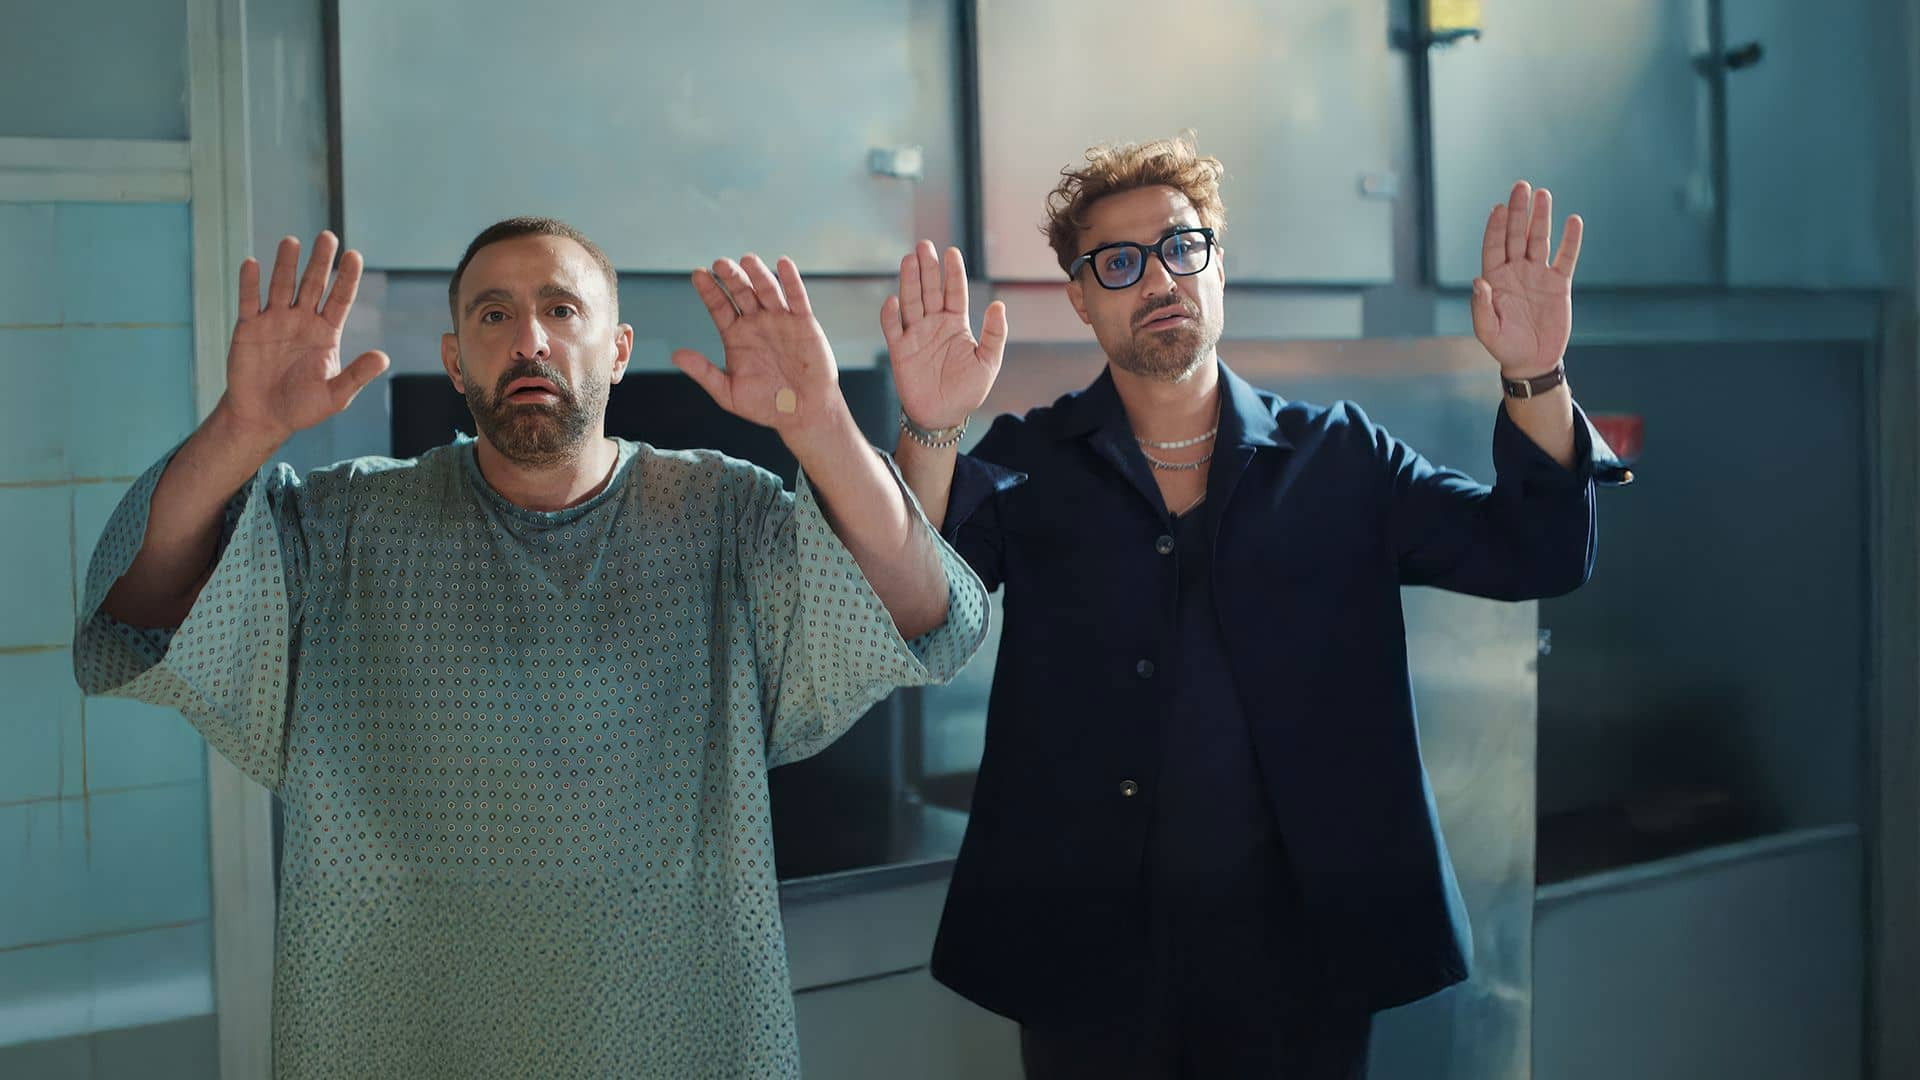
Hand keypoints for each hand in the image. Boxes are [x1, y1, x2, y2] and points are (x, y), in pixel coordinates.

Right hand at [219, 232, 388, 446]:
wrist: (264, 417)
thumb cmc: (302, 407)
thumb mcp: (335, 395)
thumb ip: (357, 375)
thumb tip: (383, 357)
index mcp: (326, 333)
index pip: (340, 299)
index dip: (347, 278)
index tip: (354, 256)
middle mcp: (302, 320)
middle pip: (313, 285)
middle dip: (320, 261)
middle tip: (328, 236)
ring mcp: (275, 321)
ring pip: (282, 286)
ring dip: (286, 265)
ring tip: (292, 242)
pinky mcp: (248, 328)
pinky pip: (249, 302)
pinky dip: (250, 284)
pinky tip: (252, 264)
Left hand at [673, 255, 844, 435]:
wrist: (803, 414)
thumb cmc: (765, 405)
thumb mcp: (728, 393)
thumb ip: (704, 372)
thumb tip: (676, 355)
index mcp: (736, 336)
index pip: (719, 307)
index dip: (709, 291)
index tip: (698, 274)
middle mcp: (756, 323)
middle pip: (741, 293)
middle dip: (731, 277)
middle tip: (720, 263)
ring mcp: (780, 320)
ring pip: (767, 290)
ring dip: (757, 274)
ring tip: (747, 260)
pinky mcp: (804, 323)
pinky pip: (797, 298)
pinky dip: (791, 280)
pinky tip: (782, 264)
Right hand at [881, 241, 1005, 430]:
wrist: (943, 416)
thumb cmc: (967, 390)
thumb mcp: (988, 362)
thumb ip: (994, 334)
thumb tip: (998, 305)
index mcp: (956, 324)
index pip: (954, 292)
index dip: (953, 272)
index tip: (952, 252)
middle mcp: (935, 324)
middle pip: (930, 290)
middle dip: (928, 268)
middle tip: (924, 245)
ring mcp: (916, 335)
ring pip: (911, 302)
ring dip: (909, 282)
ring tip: (909, 260)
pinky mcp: (900, 350)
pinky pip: (893, 329)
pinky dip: (891, 315)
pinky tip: (893, 300)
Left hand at [1471, 181, 1582, 376]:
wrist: (1532, 361)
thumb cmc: (1504, 346)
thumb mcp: (1487, 330)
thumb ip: (1481, 307)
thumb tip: (1477, 281)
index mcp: (1495, 279)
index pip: (1494, 247)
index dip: (1496, 228)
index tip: (1499, 208)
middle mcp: (1516, 271)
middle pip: (1517, 235)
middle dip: (1518, 211)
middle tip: (1521, 186)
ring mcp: (1538, 275)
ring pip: (1540, 240)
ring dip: (1541, 218)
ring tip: (1543, 194)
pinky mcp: (1559, 284)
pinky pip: (1566, 258)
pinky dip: (1571, 241)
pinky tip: (1573, 221)